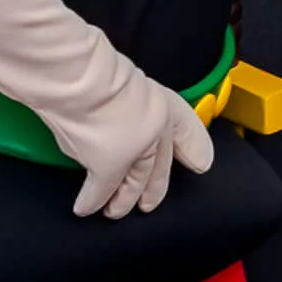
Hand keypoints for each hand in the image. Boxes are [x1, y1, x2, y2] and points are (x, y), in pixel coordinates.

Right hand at [53, 67, 216, 219]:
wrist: (80, 79)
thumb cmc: (92, 70)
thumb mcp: (119, 77)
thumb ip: (126, 97)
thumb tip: (107, 107)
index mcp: (162, 103)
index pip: (184, 129)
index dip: (193, 146)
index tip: (200, 163)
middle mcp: (155, 128)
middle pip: (157, 164)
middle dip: (154, 186)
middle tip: (149, 204)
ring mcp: (135, 150)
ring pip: (133, 180)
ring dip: (123, 199)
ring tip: (115, 212)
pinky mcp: (110, 168)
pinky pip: (102, 190)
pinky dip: (92, 200)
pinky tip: (86, 209)